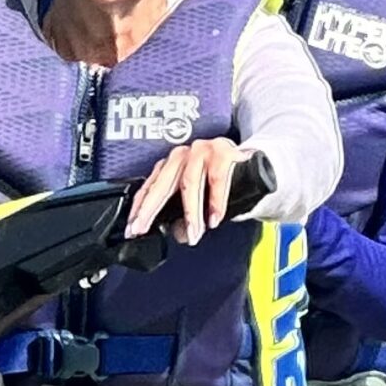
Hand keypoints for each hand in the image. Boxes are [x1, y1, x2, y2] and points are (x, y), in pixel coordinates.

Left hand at [125, 138, 244, 243]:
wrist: (252, 162)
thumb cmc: (222, 178)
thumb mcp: (198, 198)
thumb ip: (184, 215)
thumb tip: (178, 234)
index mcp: (172, 165)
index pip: (150, 187)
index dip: (139, 208)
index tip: (132, 228)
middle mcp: (183, 155)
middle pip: (162, 184)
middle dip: (151, 209)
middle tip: (143, 228)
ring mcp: (203, 151)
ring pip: (189, 184)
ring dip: (191, 213)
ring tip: (194, 234)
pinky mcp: (223, 153)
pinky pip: (216, 181)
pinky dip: (215, 203)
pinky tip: (214, 219)